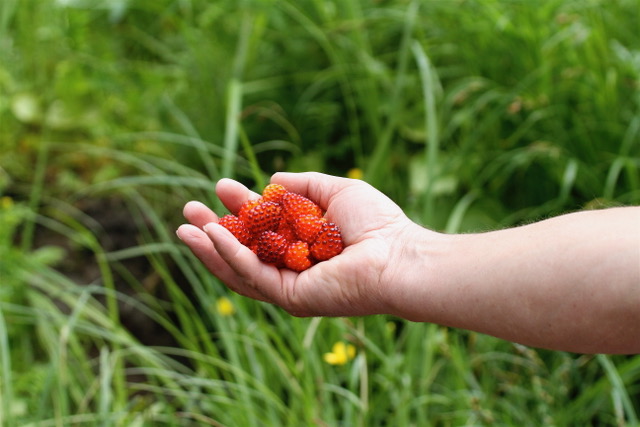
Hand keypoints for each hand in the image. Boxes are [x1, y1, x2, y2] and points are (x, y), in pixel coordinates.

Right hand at [176, 172, 424, 316]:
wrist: (398, 255)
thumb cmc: (376, 223)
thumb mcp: (335, 191)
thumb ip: (303, 184)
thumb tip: (272, 179)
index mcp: (303, 244)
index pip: (263, 229)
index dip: (240, 209)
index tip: (221, 187)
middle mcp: (294, 268)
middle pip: (244, 252)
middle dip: (214, 232)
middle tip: (187, 210)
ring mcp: (291, 287)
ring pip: (241, 269)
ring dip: (211, 248)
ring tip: (184, 227)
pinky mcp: (291, 299)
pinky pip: (254, 276)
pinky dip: (231, 256)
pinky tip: (214, 235)